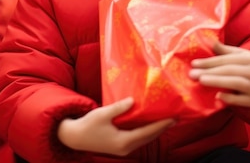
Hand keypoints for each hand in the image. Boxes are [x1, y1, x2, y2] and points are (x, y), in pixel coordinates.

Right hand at [57, 98, 174, 155]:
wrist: (75, 137)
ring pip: (144, 140)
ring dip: (155, 131)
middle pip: (149, 138)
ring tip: (165, 120)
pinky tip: (150, 124)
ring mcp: (123, 149)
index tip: (172, 118)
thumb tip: (133, 100)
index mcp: (123, 141)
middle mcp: (126, 147)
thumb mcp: (103, 114)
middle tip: (174, 118)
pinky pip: (138, 139)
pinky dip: (146, 132)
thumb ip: (119, 108)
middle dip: (162, 128)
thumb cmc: (88, 125)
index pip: (147, 132)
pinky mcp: (120, 146)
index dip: (160, 125)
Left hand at [189, 42, 249, 107]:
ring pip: (235, 83)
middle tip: (192, 74)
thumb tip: (209, 41)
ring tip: (201, 81)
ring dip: (217, 81)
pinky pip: (242, 100)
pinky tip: (218, 96)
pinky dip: (230, 98)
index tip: (194, 64)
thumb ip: (224, 50)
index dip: (209, 61)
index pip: (226, 60)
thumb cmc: (248, 66)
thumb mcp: (240, 55)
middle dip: (209, 72)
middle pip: (230, 70)